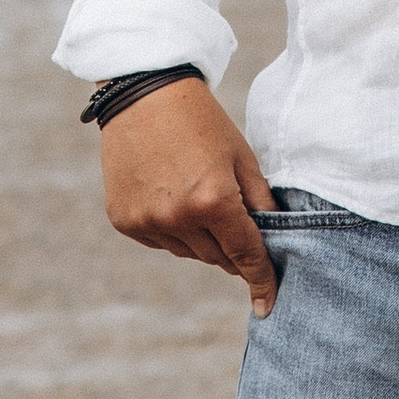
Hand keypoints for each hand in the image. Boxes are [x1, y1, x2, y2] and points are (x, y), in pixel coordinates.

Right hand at [98, 77, 279, 315]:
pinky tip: (171, 194)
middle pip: (218, 257)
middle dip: (232, 246)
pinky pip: (161, 241)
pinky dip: (173, 229)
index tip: (268, 304)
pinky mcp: (125, 221)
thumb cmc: (202, 121)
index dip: (261, 280)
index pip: (245, 255)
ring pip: (189, 253)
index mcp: (213, 200)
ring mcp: (147, 222)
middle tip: (233, 216)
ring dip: (202, 238)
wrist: (143, 94)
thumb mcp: (242, 156)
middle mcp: (178, 218)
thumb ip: (261, 202)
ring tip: (197, 193)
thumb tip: (274, 242)